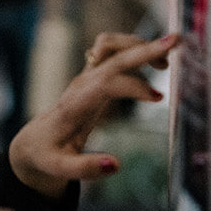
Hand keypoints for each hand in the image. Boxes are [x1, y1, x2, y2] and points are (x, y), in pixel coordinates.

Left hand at [8, 32, 180, 197]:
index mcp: (75, 105)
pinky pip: (112, 51)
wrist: (34, 140)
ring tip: (166, 62)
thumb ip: (85, 168)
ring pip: (110, 44)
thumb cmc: (47, 154)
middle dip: (144, 48)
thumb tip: (116, 164)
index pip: (104, 84)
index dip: (132, 86)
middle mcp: (82, 84)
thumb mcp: (59, 168)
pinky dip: (134, 49)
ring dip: (139, 45)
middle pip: (112, 56)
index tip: (157, 98)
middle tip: (175, 42)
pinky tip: (156, 64)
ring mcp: (86, 76)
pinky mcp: (93, 75)